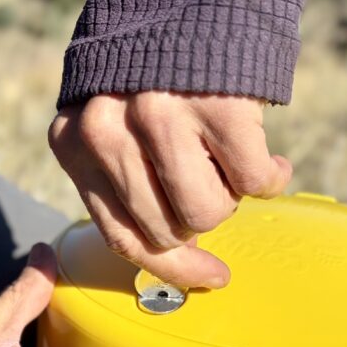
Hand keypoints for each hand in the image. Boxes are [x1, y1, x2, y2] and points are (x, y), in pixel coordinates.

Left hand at [49, 92, 291, 288]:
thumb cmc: (149, 68)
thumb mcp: (107, 120)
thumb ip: (120, 176)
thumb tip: (171, 247)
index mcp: (74, 143)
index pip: (120, 235)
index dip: (169, 268)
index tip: (208, 278)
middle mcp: (108, 133)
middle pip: (167, 230)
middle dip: (199, 221)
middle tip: (215, 189)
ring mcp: (162, 120)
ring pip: (209, 212)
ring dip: (231, 196)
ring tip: (236, 165)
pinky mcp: (217, 107)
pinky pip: (254, 180)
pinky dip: (270, 177)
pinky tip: (272, 159)